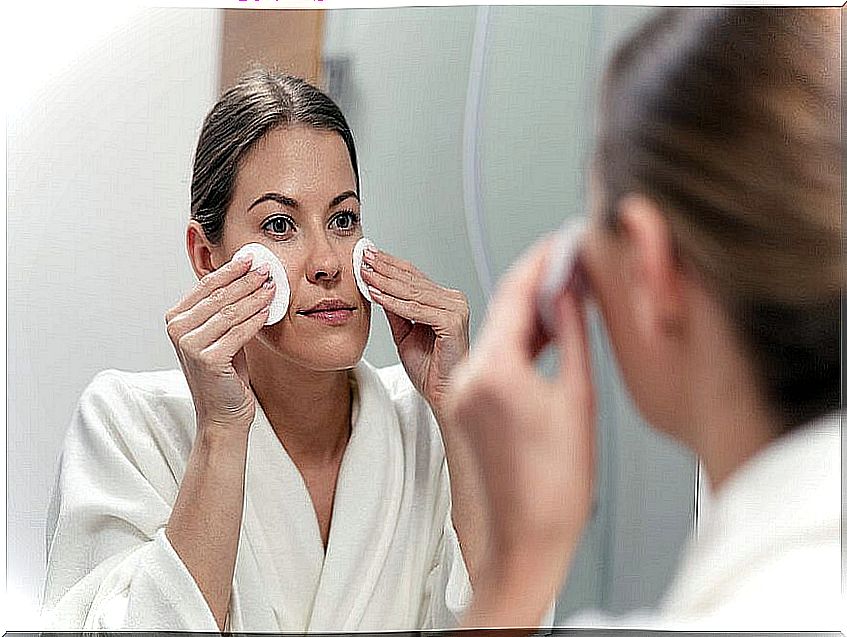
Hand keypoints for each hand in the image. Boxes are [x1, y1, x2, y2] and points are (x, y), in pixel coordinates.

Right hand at [165, 254, 274, 432]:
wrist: (222, 412)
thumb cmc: (224, 372)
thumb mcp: (220, 333)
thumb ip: (224, 307)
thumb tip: (248, 273)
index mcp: (176, 318)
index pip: (207, 286)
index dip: (231, 269)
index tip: (253, 257)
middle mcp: (178, 330)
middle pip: (219, 296)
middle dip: (246, 280)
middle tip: (268, 268)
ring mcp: (190, 345)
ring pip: (230, 312)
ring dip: (255, 297)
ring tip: (273, 286)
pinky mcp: (207, 359)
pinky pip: (238, 332)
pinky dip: (256, 320)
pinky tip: (269, 310)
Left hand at [361, 247, 468, 419]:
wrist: (441, 394)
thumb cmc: (429, 368)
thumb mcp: (405, 333)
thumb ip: (395, 310)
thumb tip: (376, 287)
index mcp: (446, 300)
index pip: (414, 276)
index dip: (389, 265)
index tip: (367, 255)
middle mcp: (454, 301)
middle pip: (412, 280)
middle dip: (384, 268)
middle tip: (362, 256)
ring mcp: (456, 310)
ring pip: (412, 292)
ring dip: (385, 281)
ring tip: (363, 272)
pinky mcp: (452, 322)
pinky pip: (416, 310)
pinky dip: (393, 302)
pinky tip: (375, 294)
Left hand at [445, 238, 595, 626]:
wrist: (525, 541)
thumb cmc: (557, 487)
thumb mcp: (577, 400)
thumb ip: (569, 337)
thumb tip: (567, 293)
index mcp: (496, 371)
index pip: (514, 295)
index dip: (539, 263)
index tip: (558, 243)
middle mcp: (469, 377)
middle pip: (498, 311)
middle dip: (530, 283)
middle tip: (561, 263)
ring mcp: (462, 393)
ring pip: (492, 333)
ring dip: (522, 312)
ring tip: (557, 293)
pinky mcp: (464, 408)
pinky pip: (487, 358)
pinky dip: (513, 341)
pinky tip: (539, 334)